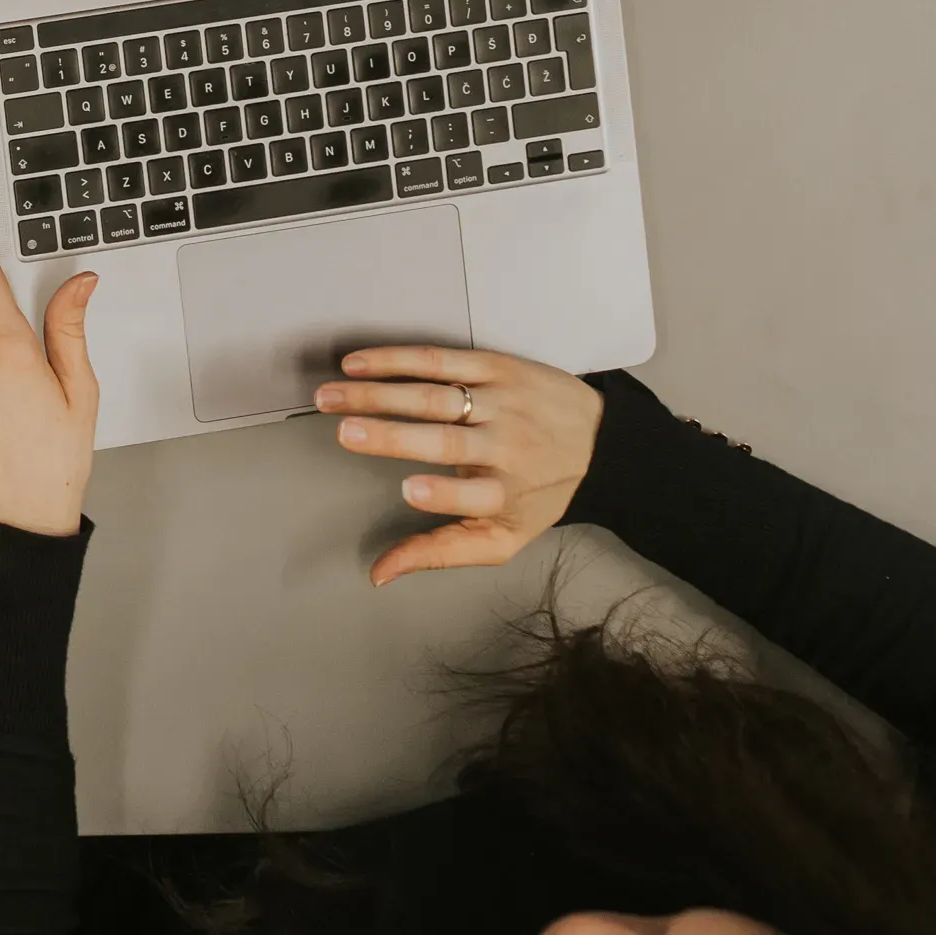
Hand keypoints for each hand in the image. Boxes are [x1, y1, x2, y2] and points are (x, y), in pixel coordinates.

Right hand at [317, 345, 602, 584]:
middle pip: (443, 440)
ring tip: (331, 395)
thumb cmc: (540, 493)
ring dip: (376, 393)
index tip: (411, 489)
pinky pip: (439, 360)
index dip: (444, 495)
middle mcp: (507, 447)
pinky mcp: (497, 367)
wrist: (603, 441)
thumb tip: (379, 574)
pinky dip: (396, 360)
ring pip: (432, 396)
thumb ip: (440, 553)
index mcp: (507, 494)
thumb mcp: (502, 536)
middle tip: (344, 431)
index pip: (475, 497)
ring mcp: (501, 403)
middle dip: (391, 435)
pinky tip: (360, 364)